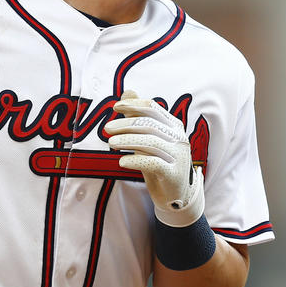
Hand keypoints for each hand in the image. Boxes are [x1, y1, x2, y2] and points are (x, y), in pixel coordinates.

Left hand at [104, 90, 204, 226]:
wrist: (175, 195)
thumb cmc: (159, 162)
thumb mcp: (148, 138)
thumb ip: (140, 116)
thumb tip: (128, 91)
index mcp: (173, 125)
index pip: (152, 108)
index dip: (133, 105)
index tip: (115, 107)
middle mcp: (178, 138)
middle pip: (150, 124)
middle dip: (126, 124)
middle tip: (107, 129)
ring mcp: (178, 156)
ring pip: (151, 142)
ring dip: (127, 140)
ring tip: (110, 143)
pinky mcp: (174, 174)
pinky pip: (153, 163)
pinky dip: (135, 160)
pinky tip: (122, 162)